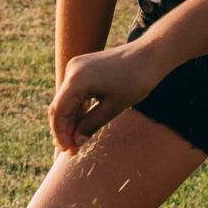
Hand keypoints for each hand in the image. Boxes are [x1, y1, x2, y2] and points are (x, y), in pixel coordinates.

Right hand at [49, 41, 164, 153]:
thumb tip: (76, 142)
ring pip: (65, 99)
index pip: (58, 112)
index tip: (68, 151)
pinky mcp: (82, 67)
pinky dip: (76, 108)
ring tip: (78, 140)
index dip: (61, 134)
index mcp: (76, 80)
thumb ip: (91, 125)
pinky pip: (73, 91)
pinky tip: (82, 124)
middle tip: (72, 150)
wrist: (149, 55)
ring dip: (70, 120)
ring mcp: (76, 67)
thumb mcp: (113, 107)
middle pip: (59, 106)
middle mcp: (71, 70)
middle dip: (64, 129)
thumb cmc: (134, 81)